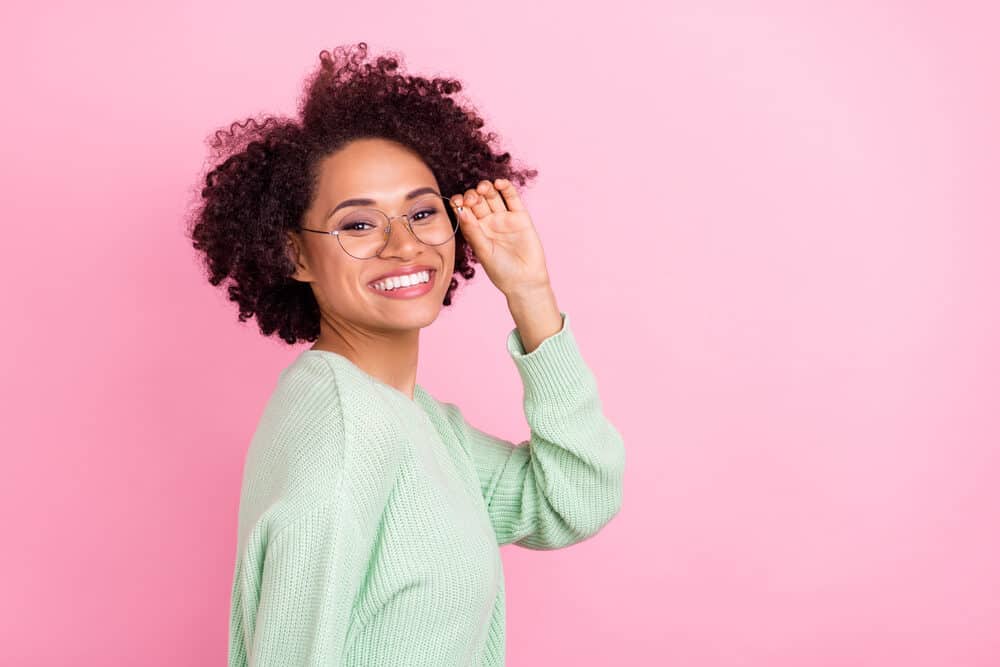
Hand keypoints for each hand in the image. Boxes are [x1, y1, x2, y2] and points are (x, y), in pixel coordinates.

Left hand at [451, 179, 550, 297]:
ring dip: (487, 188)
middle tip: (472, 198)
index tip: (457, 201)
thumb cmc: (501, 271)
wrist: (525, 281)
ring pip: (493, 196)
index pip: (464, 210)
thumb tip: (460, 210)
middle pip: (477, 200)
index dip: (459, 203)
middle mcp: (488, 222)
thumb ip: (473, 231)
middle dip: (472, 195)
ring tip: (484, 188)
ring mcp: (504, 218)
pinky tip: (500, 183)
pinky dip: (506, 188)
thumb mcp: (483, 251)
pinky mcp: (520, 217)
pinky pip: (512, 198)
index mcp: (475, 231)